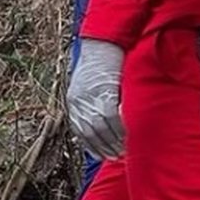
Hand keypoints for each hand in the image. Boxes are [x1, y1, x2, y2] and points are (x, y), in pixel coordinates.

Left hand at [66, 38, 125, 158]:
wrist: (101, 43)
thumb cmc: (99, 64)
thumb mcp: (88, 84)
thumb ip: (91, 102)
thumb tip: (101, 122)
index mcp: (72, 101)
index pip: (79, 131)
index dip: (91, 146)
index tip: (102, 155)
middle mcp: (77, 101)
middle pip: (90, 132)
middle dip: (103, 147)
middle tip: (116, 156)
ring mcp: (89, 97)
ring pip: (100, 128)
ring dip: (112, 142)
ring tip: (123, 150)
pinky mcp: (103, 92)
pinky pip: (111, 118)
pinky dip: (119, 129)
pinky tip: (127, 136)